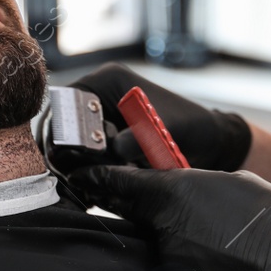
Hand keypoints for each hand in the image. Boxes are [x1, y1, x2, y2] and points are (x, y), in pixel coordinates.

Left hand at [66, 165, 270, 270]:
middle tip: (170, 208)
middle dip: (144, 210)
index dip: (96, 178)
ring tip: (214, 239)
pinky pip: (175, 267)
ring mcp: (169, 261)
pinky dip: (190, 262)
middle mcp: (161, 228)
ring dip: (175, 238)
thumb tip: (182, 189)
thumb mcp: (231, 182)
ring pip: (157, 243)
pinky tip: (219, 260)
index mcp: (171, 193)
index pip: (115, 183)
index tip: (82, 177)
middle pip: (135, 215)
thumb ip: (195, 183)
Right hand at [68, 62, 251, 169]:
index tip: (69, 155)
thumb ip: (139, 136)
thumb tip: (112, 149)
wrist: (207, 143)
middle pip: (62, 123)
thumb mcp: (165, 130)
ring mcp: (100, 117)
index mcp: (108, 80)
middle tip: (76, 177)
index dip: (65, 128)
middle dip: (66, 152)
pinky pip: (82, 156)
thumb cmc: (191, 127)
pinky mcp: (104, 139)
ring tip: (85, 187)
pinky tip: (92, 190)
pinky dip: (85, 172)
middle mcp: (98, 95)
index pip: (68, 101)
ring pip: (69, 143)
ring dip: (74, 166)